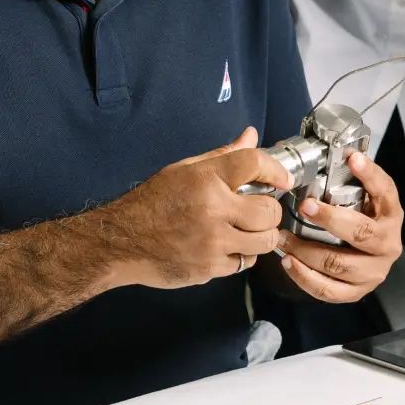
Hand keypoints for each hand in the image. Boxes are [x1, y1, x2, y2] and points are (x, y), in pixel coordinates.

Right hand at [99, 127, 293, 290]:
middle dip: (271, 209)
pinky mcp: (210, 268)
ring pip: (264, 241)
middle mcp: (213, 210)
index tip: (283, 179)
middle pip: (269, 211)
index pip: (255, 163)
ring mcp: (213, 243)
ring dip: (263, 235)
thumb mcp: (185, 170)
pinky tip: (229, 245)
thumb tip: (251, 136)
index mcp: (206, 179)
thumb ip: (223, 155)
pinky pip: (244, 263)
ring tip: (250, 228)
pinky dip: (242, 255)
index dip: (276, 170)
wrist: (121, 242)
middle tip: (262, 207)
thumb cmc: (152, 203)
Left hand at [276, 152, 402, 303]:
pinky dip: (305, 277)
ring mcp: (374, 271)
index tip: (351, 158)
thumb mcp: (364, 196)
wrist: (373, 256)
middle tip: (304, 205)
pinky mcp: (358, 291)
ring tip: (283, 237)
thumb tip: (327, 150)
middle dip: (329, 218)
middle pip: (361, 233)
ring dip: (307, 251)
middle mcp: (388, 243)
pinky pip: (330, 290)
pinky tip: (289, 262)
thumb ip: (350, 177)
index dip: (369, 174)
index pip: (385, 190)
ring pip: (339, 264)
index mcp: (391, 214)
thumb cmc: (363, 218)